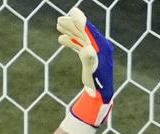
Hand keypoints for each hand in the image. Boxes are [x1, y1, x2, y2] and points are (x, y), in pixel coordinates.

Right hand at [56, 7, 114, 133]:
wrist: (101, 95)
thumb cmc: (98, 85)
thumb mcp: (92, 72)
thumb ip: (89, 59)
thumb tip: (85, 48)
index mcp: (102, 47)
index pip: (90, 31)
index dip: (81, 21)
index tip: (72, 12)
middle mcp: (99, 47)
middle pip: (84, 32)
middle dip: (72, 25)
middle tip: (60, 20)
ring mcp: (94, 51)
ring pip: (80, 37)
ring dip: (70, 31)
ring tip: (58, 25)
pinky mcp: (90, 57)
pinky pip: (79, 46)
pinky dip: (71, 42)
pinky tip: (61, 39)